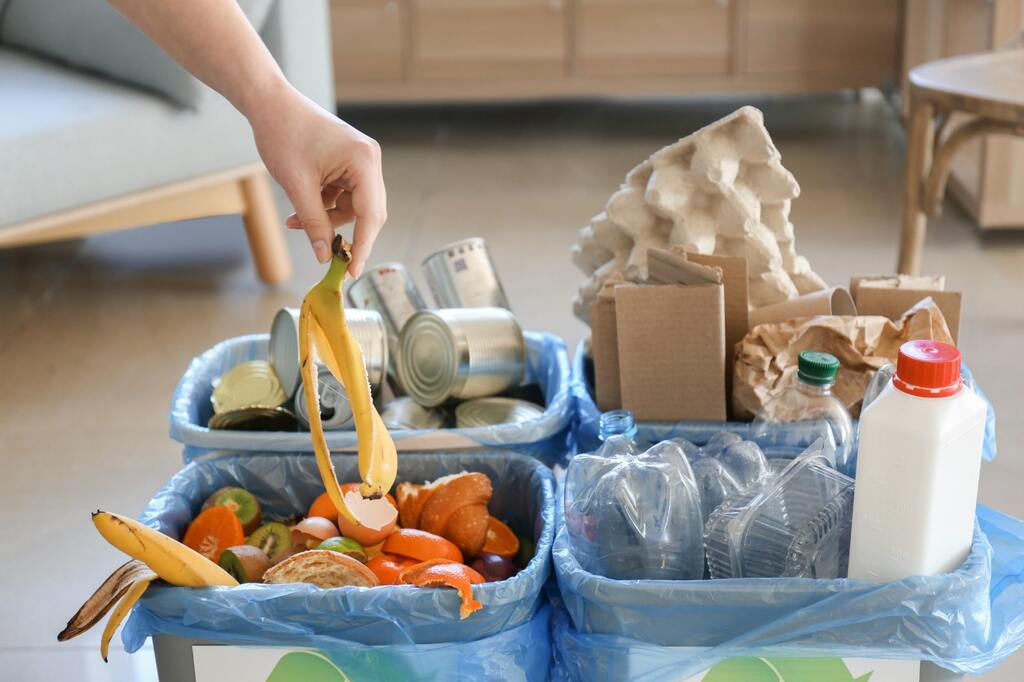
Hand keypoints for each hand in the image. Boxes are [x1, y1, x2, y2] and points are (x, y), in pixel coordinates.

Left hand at [247, 84, 385, 274]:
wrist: (270, 103)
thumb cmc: (283, 135)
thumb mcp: (297, 186)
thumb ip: (315, 223)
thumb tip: (325, 256)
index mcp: (363, 161)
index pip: (371, 215)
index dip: (363, 246)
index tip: (353, 271)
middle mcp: (369, 160)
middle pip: (367, 212)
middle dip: (341, 231)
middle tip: (325, 254)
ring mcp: (360, 160)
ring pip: (352, 206)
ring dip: (327, 219)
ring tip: (296, 221)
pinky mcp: (349, 162)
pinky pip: (343, 195)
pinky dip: (324, 206)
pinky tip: (301, 207)